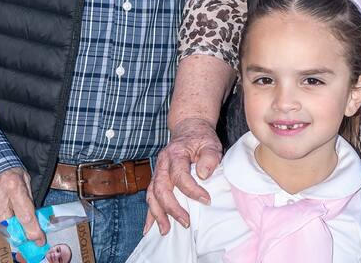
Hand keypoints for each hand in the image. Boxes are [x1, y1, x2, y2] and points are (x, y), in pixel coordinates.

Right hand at [0, 168, 39, 252]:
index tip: (40, 240)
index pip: (25, 216)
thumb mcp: (24, 177)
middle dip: (19, 242)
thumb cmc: (7, 169)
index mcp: (13, 187)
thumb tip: (33, 218)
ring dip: (5, 246)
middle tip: (27, 250)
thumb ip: (28, 198)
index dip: (34, 232)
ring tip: (13, 254)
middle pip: (9, 229)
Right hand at [143, 118, 223, 235]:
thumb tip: (203, 175)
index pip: (180, 175)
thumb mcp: (210, 143)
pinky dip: (150, 213)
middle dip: (172, 208)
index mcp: (176, 153)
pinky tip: (149, 228)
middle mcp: (162, 163)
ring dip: (158, 214)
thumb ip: (209, 157)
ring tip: (165, 230)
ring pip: (152, 195)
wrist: (189, 129)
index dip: (192, 190)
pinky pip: (150, 197)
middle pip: (161, 188)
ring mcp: (158, 171)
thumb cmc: (201, 138)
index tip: (206, 200)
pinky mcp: (157, 178)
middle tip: (185, 222)